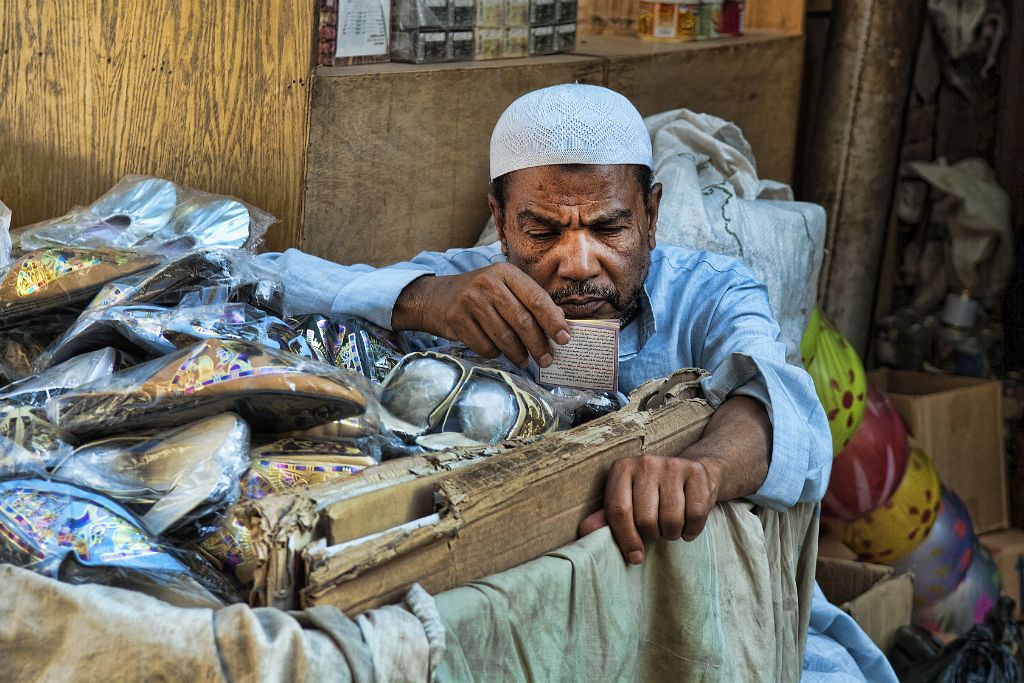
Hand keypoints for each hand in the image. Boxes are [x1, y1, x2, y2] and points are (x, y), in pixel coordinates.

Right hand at [393, 263, 569, 367]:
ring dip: (519, 354)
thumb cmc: (479, 294)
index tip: (565, 338)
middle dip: (538, 344)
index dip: (553, 321)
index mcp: (506, 272)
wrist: (436, 297)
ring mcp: (470, 302)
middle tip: (547, 359)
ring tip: (525, 361)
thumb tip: (559, 324)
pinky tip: (499, 352)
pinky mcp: (457, 320)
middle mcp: (488, 283)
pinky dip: (496, 354)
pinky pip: (485, 346)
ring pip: (504, 337)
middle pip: (522, 321)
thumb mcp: (503, 287)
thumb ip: (529, 300)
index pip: (536, 298)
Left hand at [578, 454, 720, 563]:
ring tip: (670, 526)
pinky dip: (692, 529)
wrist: (690, 472)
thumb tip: (586, 531)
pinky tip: (687, 524)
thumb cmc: (652, 493)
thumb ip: (607, 517)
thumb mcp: (626, 500)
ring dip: (672, 533)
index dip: (626, 538)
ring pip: (672, 519)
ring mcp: (673, 465)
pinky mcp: (696, 472)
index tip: (635, 556)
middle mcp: (646, 463)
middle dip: (652, 534)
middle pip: (646, 519)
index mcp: (622, 468)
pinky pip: (695, 515)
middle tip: (656, 530)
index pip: (618, 510)